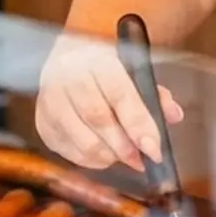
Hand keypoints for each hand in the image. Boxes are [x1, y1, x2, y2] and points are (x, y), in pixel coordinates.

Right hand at [34, 32, 183, 171]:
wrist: (70, 57)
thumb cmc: (107, 67)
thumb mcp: (133, 70)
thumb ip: (155, 94)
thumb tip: (173, 115)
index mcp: (96, 58)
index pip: (119, 94)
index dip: (139, 124)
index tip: (154, 149)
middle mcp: (67, 76)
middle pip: (98, 118)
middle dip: (125, 146)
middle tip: (142, 160)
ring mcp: (50, 99)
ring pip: (82, 140)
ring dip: (108, 155)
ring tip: (123, 155)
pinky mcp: (42, 121)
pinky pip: (68, 151)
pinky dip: (90, 159)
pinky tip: (103, 152)